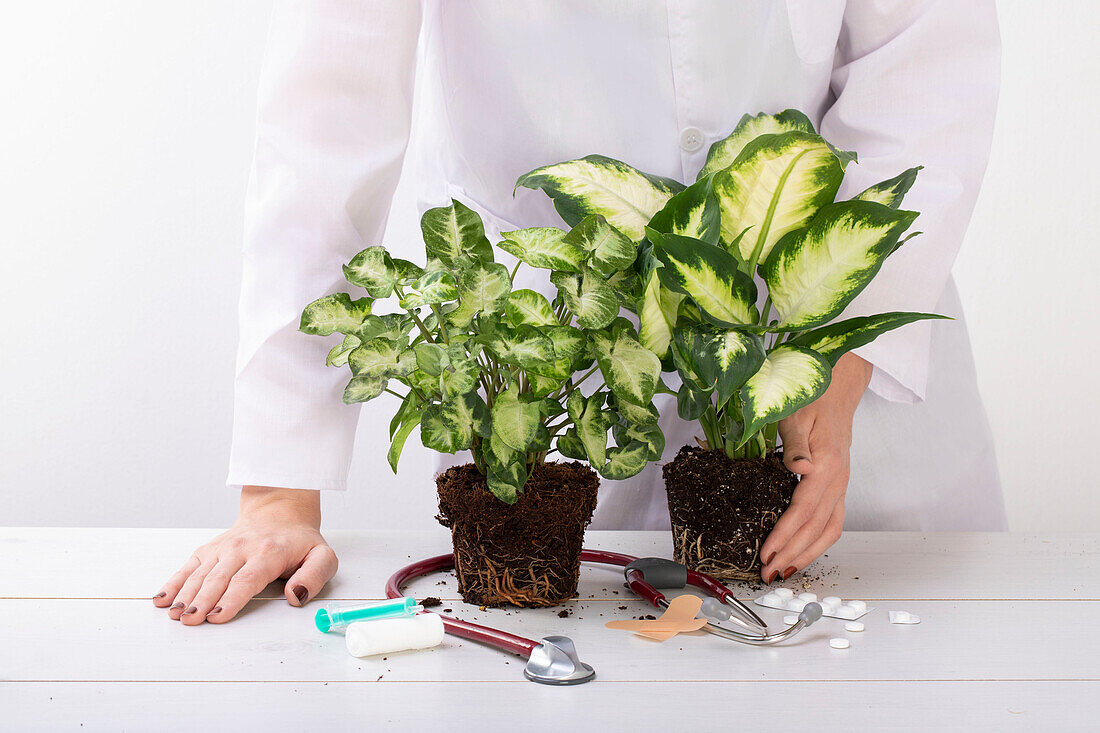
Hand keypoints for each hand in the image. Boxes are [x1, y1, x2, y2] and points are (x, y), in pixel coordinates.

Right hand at [152, 486, 337, 624]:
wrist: (279, 513)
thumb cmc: (300, 542)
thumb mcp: (322, 556)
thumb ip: (314, 576)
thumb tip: (296, 596)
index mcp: (268, 553)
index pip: (247, 578)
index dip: (231, 598)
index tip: (218, 615)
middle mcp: (241, 549)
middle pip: (218, 578)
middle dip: (202, 601)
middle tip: (190, 621)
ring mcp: (221, 549)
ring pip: (200, 574)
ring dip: (185, 595)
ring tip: (175, 615)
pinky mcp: (208, 550)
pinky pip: (188, 567)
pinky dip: (173, 583)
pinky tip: (162, 600)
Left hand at [760, 352, 872, 583]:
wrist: (839, 388)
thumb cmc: (813, 398)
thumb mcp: (797, 414)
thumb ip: (796, 444)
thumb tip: (799, 468)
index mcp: (828, 465)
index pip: (803, 509)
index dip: (784, 534)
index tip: (766, 553)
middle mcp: (838, 480)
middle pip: (817, 527)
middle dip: (792, 553)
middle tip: (768, 573)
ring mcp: (842, 485)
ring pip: (829, 530)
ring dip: (807, 554)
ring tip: (784, 571)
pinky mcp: (839, 486)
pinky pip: (832, 521)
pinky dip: (818, 542)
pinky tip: (801, 552)